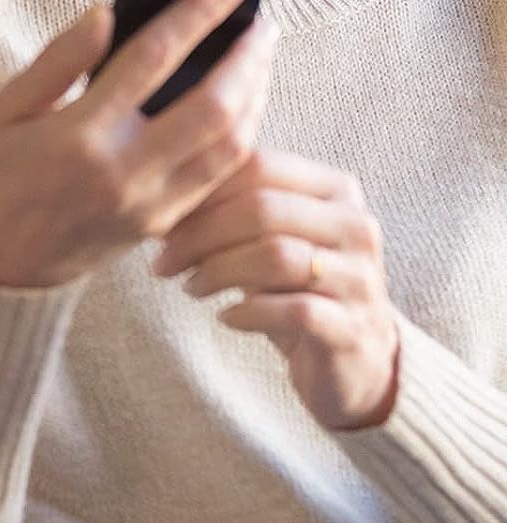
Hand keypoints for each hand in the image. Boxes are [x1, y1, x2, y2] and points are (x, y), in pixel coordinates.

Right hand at [0, 0, 273, 288]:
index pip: (157, 55)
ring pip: (231, 145)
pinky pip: (220, 176)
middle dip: (249, 52)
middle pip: (215, 104)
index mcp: (80, 133)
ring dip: (256, 93)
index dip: (202, 6)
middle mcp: (125, 170)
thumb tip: (106, 12)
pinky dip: (243, 133)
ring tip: (258, 52)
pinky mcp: (161, 226)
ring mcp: (149, 205)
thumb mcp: (3, 110)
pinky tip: (242, 103)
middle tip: (262, 12)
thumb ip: (57, 60)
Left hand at [154, 149, 399, 429]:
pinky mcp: (354, 328)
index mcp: (334, 188)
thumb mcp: (267, 236)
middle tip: (163, 260)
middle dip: (201, 234)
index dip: (202, 188)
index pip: (259, 166)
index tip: (161, 216)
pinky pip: (296, 310)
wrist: (354, 357)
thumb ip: (232, 203)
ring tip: (189, 287)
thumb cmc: (295, 284)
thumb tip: (161, 188)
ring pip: (277, 256)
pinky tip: (225, 317)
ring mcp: (361, 278)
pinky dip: (249, 311)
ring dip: (218, 271)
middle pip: (263, 209)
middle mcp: (356, 226)